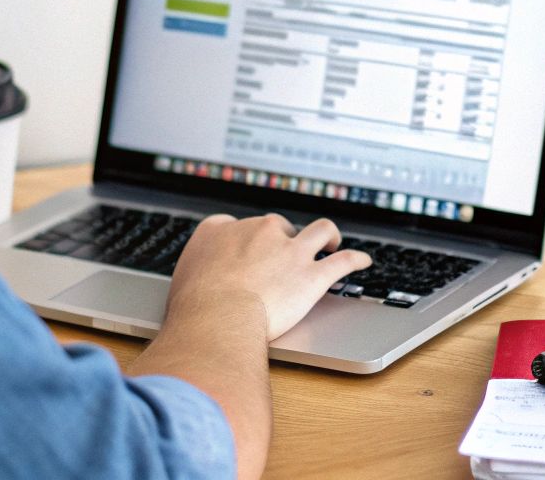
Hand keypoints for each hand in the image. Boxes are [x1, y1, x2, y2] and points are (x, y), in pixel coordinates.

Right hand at [166, 214, 372, 340]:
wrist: (217, 319)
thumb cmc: (194, 308)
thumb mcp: (181, 278)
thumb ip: (195, 272)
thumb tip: (197, 285)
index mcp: (221, 230)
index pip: (236, 226)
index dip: (244, 240)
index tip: (247, 251)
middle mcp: (259, 231)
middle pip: (277, 228)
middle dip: (282, 241)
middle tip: (283, 260)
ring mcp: (289, 251)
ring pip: (319, 231)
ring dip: (328, 236)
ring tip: (332, 243)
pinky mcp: (312, 275)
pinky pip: (343, 262)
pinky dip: (356, 260)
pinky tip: (363, 261)